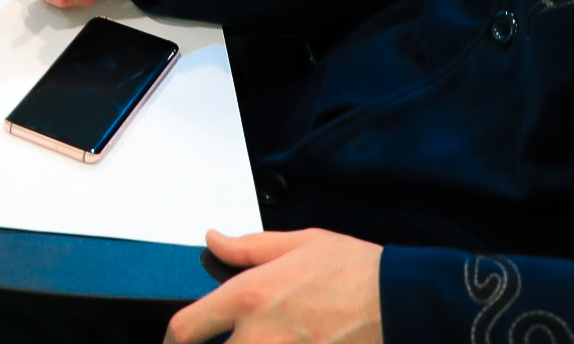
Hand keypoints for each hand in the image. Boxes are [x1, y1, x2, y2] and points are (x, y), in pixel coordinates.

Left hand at [165, 228, 384, 343]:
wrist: (400, 303)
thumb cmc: (353, 270)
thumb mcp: (296, 244)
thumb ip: (246, 247)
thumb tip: (213, 240)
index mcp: (248, 296)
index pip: (186, 328)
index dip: (173, 341)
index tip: (176, 342)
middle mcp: (259, 337)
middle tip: (214, 342)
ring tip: (253, 342)